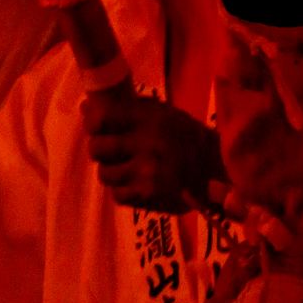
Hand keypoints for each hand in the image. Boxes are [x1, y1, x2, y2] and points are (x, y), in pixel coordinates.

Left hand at [81, 91, 223, 210]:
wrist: (218, 169)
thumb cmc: (185, 136)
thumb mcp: (162, 113)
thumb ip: (125, 110)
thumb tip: (85, 107)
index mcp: (150, 117)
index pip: (101, 119)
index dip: (93, 124)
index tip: (98, 127)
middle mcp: (147, 142)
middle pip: (96, 148)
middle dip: (101, 150)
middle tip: (112, 150)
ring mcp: (147, 170)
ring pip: (105, 174)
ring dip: (113, 172)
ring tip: (129, 168)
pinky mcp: (148, 194)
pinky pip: (118, 194)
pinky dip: (124, 190)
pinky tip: (138, 182)